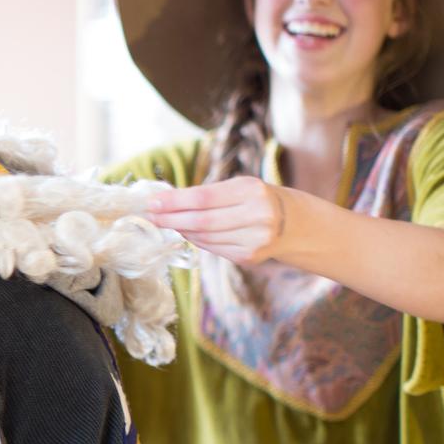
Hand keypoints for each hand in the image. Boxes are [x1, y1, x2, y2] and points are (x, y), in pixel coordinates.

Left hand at [147, 176, 286, 264]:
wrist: (294, 223)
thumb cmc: (258, 199)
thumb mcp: (240, 186)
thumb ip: (208, 194)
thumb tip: (166, 202)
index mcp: (252, 191)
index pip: (203, 197)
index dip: (174, 201)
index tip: (152, 201)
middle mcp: (256, 216)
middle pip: (201, 221)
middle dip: (171, 219)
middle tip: (150, 216)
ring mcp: (253, 240)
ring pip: (204, 237)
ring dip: (180, 229)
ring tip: (164, 222)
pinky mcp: (248, 257)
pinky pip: (212, 248)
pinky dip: (196, 240)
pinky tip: (185, 232)